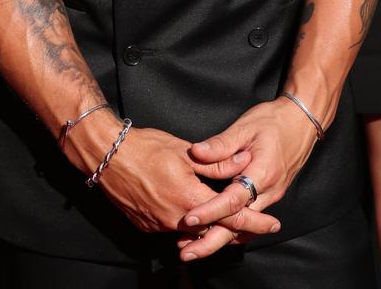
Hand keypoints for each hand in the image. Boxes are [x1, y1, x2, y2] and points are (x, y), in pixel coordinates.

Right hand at [95, 125, 277, 240]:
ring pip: (195, 233)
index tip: (272, 225)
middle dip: (237, 230)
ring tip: (229, 222)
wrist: (107, 157)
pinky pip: (175, 230)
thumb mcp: (184, 150)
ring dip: (212, 228)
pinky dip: (189, 225)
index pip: (231, 215)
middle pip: (215, 231)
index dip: (254, 222)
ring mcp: (160, 225)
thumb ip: (216, 162)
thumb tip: (243, 164)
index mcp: (190, 197)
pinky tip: (194, 215)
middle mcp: (177, 219)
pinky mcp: (147, 226)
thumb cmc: (146, 147)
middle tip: (256, 228)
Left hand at [176, 99, 318, 260]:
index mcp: (262, 173)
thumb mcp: (245, 126)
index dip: (210, 211)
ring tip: (192, 247)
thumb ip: (221, 144)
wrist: (301, 122)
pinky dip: (232, 230)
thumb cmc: (273, 121)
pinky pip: (249, 219)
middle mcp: (268, 191)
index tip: (189, 219)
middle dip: (211, 242)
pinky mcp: (269, 196)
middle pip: (239, 225)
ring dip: (219, 239)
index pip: (233, 200)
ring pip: (244, 226)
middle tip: (185, 254)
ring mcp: (271, 196)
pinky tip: (214, 233)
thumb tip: (196, 152)